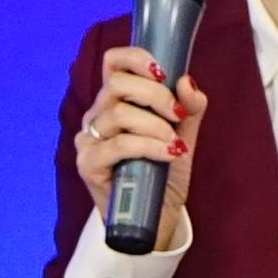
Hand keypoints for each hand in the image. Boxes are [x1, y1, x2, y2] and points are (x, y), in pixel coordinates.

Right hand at [71, 48, 205, 259]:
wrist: (155, 218)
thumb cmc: (163, 172)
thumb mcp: (184, 135)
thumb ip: (189, 107)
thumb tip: (187, 81)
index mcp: (117, 100)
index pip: (113, 62)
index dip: (137, 59)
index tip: (164, 74)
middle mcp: (98, 115)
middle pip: (116, 84)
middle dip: (155, 95)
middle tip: (178, 115)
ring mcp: (89, 140)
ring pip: (118, 114)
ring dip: (154, 125)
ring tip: (174, 144)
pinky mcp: (88, 165)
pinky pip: (117, 145)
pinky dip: (147, 146)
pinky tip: (168, 154)